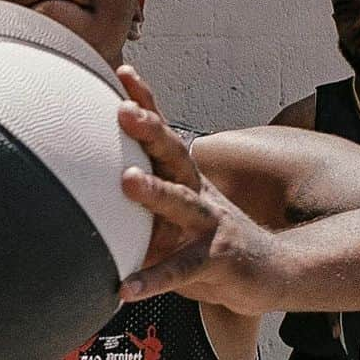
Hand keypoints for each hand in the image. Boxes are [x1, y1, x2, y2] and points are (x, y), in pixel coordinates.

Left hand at [115, 66, 281, 313]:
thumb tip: (86, 189)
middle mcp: (199, 193)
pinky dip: (152, 279)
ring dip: (155, 191)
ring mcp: (210, 226)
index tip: (123, 71)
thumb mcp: (176, 214)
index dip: (146, 101)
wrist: (274, 273)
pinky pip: (180, 271)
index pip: (164, 134)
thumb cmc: (212, 241)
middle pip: (174, 154)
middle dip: (149, 130)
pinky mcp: (216, 262)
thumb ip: (143, 202)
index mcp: (186, 178)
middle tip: (123, 110)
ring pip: (182, 203)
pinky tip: (125, 288)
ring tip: (127, 181)